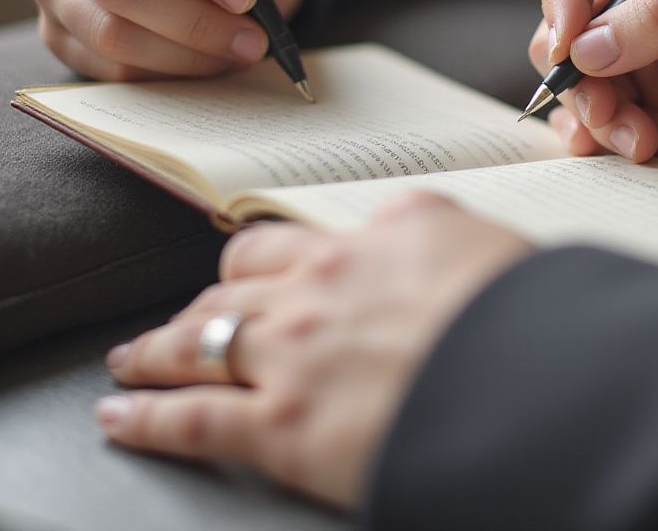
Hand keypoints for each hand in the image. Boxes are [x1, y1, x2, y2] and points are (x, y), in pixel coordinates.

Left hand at [96, 193, 531, 507]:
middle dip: (209, 300)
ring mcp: (294, 348)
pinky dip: (145, 418)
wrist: (537, 381)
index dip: (271, 259)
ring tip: (134, 358)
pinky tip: (120, 418)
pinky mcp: (279, 424)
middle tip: (192, 316)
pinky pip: (190, 417)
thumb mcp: (495, 248)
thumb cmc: (535, 319)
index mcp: (382, 232)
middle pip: (238, 281)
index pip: (305, 237)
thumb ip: (448, 240)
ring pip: (198, 338)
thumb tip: (441, 251)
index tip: (258, 270)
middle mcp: (325, 278)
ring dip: (158, 348)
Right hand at [531, 0, 657, 174]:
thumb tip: (583, 49)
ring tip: (655, 141)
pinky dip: (633, 147)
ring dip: (610, 125)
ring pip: (580, 94)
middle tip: (615, 115)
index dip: (557, 2)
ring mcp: (641, 64)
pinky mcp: (653, 111)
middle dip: (581, 85)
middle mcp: (636, 8)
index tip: (567, 52)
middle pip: (559, 39)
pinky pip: (611, 133)